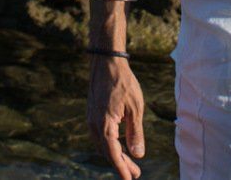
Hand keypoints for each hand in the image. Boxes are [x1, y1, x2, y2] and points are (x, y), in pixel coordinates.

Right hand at [87, 55, 146, 178]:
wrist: (106, 62)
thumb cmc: (123, 83)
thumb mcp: (136, 109)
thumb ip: (136, 133)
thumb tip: (138, 155)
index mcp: (104, 125)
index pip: (113, 154)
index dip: (121, 169)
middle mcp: (94, 125)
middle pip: (107, 152)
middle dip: (121, 164)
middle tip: (136, 173)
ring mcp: (91, 120)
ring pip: (103, 145)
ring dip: (116, 156)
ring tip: (131, 164)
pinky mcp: (93, 115)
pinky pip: (100, 136)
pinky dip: (110, 145)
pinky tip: (120, 146)